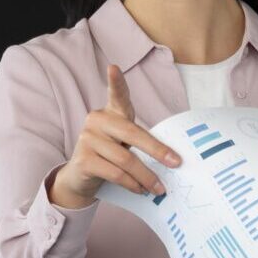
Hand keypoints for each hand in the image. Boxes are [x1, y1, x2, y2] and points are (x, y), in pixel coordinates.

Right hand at [47, 64, 183, 208]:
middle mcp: (96, 120)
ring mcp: (87, 139)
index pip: (116, 95)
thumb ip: (140, 141)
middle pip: (132, 134)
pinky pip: (115, 173)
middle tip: (176, 163)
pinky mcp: (83, 160)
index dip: (116, 82)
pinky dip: (132, 184)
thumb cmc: (109, 156)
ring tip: (159, 188)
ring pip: (126, 159)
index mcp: (110, 112)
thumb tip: (171, 158)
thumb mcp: (124, 143)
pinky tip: (140, 190)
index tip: (114, 67)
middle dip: (158, 150)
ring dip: (146, 177)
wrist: (80, 178)